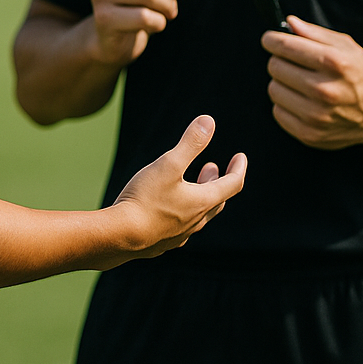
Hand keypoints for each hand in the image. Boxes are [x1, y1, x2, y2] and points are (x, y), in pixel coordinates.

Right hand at [113, 115, 246, 256]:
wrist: (122, 237)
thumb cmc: (146, 199)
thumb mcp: (168, 164)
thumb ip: (190, 143)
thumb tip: (209, 121)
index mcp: (202, 202)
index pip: (232, 185)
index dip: (238, 168)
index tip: (240, 157)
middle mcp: (196, 221)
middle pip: (216, 200)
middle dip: (217, 181)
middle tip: (212, 168)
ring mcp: (180, 235)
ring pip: (199, 215)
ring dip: (200, 196)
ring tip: (191, 185)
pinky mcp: (163, 242)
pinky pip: (181, 227)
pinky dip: (183, 212)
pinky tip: (171, 211)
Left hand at [262, 16, 362, 148]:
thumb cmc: (362, 74)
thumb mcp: (346, 46)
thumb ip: (314, 32)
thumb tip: (289, 22)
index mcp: (334, 63)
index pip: (284, 46)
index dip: (272, 40)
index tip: (271, 40)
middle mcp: (324, 90)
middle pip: (275, 67)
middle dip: (281, 61)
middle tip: (294, 64)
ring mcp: (316, 116)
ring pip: (273, 89)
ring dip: (282, 83)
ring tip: (301, 83)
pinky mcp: (309, 134)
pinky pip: (277, 112)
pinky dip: (286, 105)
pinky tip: (303, 101)